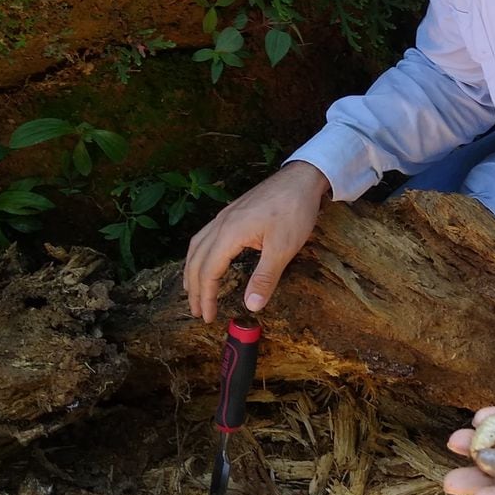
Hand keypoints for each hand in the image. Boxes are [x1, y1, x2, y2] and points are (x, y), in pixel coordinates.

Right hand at [183, 161, 329, 321]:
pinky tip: (207, 260)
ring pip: (196, 247)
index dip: (206, 297)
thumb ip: (265, 278)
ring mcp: (225, 216)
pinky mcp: (232, 212)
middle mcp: (221, 223)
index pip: (208, 272)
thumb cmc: (294, 209)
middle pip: (196, 261)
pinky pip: (205, 236)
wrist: (302, 177)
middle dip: (194, 289)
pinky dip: (199, 254)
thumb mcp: (283, 248)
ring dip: (192, 271)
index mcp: (229, 233)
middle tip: (197, 312)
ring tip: (194, 291)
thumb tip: (251, 306)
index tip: (207, 317)